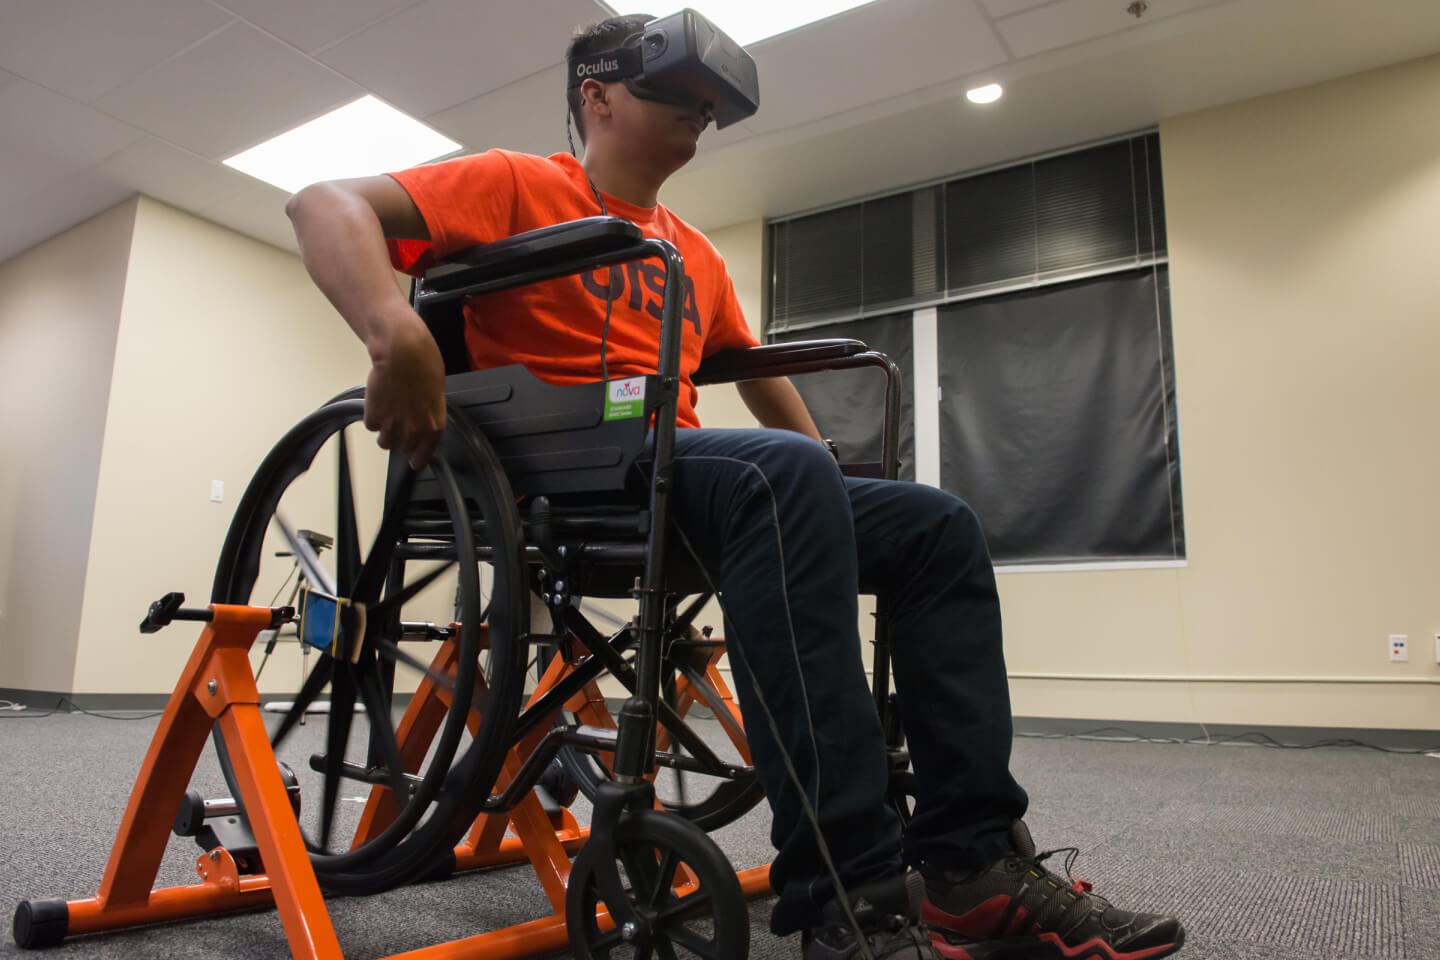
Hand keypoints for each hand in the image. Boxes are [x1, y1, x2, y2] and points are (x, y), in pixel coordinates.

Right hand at [363, 306, 445, 468]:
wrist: (402, 352)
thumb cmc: (423, 364)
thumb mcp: (436, 391)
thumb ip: (429, 411)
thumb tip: (423, 419)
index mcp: (433, 424)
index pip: (426, 453)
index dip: (419, 458)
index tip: (414, 462)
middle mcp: (414, 430)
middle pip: (402, 448)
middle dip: (400, 438)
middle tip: (398, 422)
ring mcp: (393, 425)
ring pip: (385, 442)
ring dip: (385, 430)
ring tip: (387, 412)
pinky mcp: (374, 416)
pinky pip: (371, 426)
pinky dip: (372, 417)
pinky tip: (378, 402)